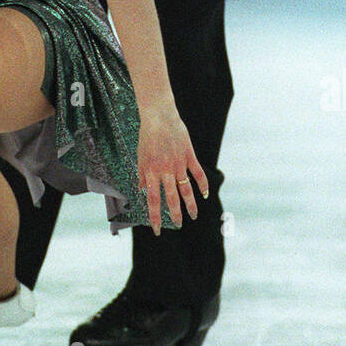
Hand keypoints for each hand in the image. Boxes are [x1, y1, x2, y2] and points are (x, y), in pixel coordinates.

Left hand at [136, 94, 208, 234]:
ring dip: (190, 204)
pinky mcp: (189, 155)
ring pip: (186, 189)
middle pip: (171, 198)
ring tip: (193, 216)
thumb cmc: (147, 135)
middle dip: (175, 214)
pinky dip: (203, 185)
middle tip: (177, 225)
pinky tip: (205, 195)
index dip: (155, 217)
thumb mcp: (140, 155)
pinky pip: (198, 173)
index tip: (156, 230)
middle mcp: (165, 170)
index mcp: (151, 171)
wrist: (159, 115)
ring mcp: (179, 163)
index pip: (153, 200)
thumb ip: (142, 174)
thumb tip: (142, 190)